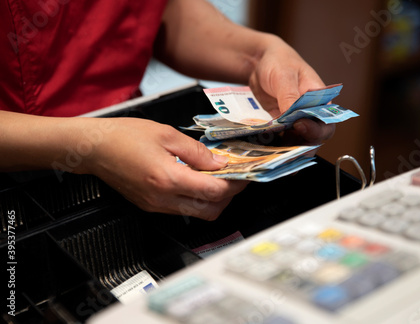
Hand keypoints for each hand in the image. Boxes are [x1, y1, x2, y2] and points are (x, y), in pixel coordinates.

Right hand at [79, 118, 247, 219]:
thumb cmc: (124, 136)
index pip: (214, 192)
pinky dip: (197, 198)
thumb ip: (198, 151)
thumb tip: (220, 162)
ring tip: (218, 177)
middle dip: (229, 196)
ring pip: (198, 212)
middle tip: (236, 177)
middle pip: (210, 210)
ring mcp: (156, 205)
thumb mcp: (167, 134)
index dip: (234, 184)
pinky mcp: (151, 206)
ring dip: (213, 199)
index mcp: (168, 179)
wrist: (94, 148)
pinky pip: (182, 208)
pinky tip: (198, 180)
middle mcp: (163, 198)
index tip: (243, 173)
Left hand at [248, 36, 335, 144]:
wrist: (260, 62)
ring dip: (286, 150)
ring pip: (296, 142)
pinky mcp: (281, 125)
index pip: (326, 122)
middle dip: (301, 147)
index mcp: (320, 100)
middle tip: (285, 151)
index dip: (316, 129)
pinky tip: (264, 149)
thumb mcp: (284, 76)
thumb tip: (293, 118)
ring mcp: (295, 121)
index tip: (299, 126)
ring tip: (273, 155)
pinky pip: (280, 139)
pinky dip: (274, 145)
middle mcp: (310, 114)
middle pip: (312, 138)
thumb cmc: (279, 62)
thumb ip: (290, 96)